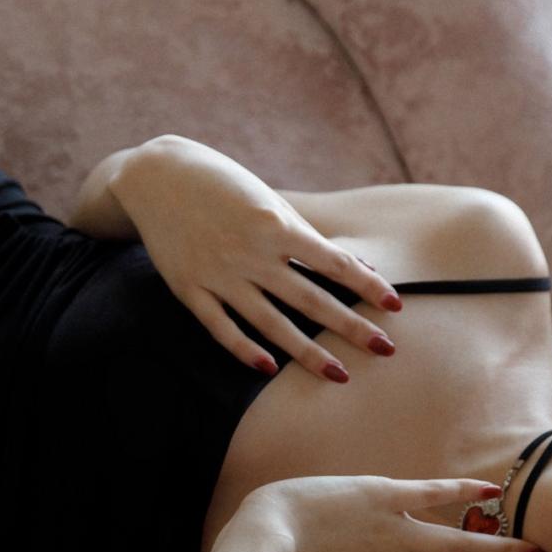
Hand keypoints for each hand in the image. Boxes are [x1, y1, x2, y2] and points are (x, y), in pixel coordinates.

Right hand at [111, 136, 401, 380]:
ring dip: (307, 353)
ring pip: (270, 323)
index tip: (395, 306)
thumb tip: (352, 267)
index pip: (333, 262)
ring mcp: (219, 275)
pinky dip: (245, 349)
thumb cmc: (223, 184)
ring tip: (339, 375)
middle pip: (310, 300)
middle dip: (351, 327)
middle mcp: (251, 253)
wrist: (156, 177)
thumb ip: (302, 235)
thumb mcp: (267, 200)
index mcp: (275, 225)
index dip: (366, 285)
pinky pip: (221, 328)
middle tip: (386, 350)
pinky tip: (269, 368)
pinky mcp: (189, 289)